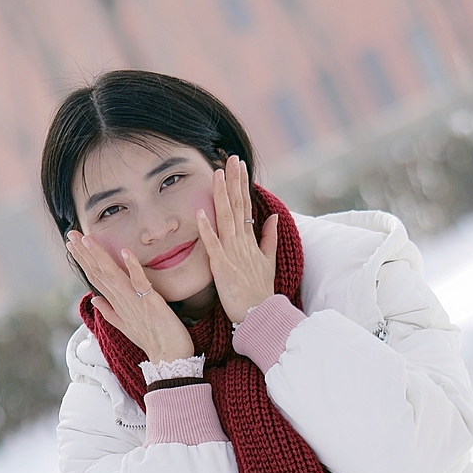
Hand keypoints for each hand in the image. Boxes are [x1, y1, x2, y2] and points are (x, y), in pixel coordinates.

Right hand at [67, 233, 195, 361]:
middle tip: (71, 234)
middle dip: (84, 253)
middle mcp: (121, 301)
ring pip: (112, 275)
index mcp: (116, 304)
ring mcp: (134, 301)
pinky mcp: (150, 302)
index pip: (95, 278)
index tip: (72, 244)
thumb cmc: (152, 341)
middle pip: (99, 273)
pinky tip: (125, 251)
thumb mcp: (126, 326)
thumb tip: (94, 299)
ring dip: (99, 256)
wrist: (170, 358)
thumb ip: (109, 311)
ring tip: (87, 239)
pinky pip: (140, 281)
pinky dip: (133, 266)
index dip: (83, 260)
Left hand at [197, 155, 278, 323]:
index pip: (245, 205)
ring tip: (217, 173)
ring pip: (226, 219)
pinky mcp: (223, 267)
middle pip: (237, 205)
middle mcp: (241, 242)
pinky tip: (200, 212)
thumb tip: (272, 217)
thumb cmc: (260, 291)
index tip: (238, 164)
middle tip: (231, 157)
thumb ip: (269, 238)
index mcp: (249, 240)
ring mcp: (232, 253)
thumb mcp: (268, 262)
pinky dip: (207, 229)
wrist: (261, 315)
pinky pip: (213, 245)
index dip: (241, 184)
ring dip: (221, 195)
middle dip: (234, 180)